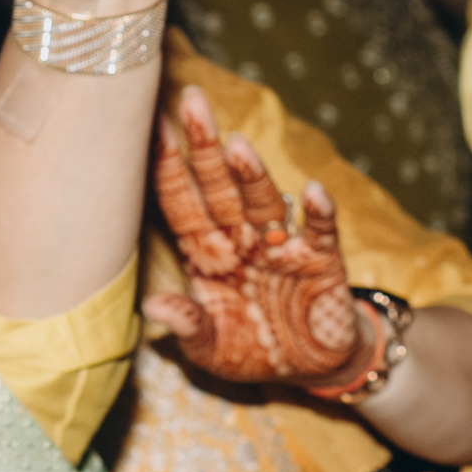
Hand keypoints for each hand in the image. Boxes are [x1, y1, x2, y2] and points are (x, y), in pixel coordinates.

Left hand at [142, 86, 377, 394]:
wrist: (311, 369)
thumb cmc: (252, 352)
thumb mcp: (212, 350)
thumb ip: (189, 326)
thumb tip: (156, 308)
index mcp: (208, 254)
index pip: (182, 204)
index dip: (167, 170)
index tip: (150, 131)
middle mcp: (242, 239)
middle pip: (219, 187)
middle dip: (205, 147)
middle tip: (191, 102)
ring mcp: (282, 246)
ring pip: (263, 201)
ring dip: (253, 175)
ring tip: (237, 146)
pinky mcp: (322, 260)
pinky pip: (320, 231)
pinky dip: (319, 213)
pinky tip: (313, 193)